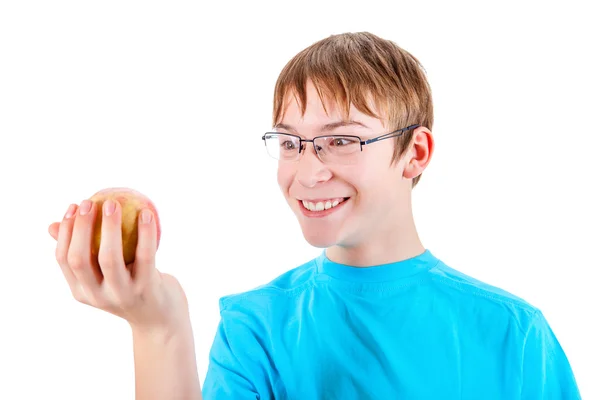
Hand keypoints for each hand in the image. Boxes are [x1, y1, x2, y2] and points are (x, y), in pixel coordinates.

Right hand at [48, 199, 190, 335]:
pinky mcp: (147, 289)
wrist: (162, 321)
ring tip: (113, 203)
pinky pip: (145, 256)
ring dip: (109, 227)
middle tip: (89, 202)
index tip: (72, 206)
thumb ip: (86, 251)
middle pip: (80, 259)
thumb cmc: (132, 288)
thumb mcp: (106, 274)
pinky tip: (147, 213)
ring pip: (109, 258)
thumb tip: (56, 223)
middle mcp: (98, 296)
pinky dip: (145, 233)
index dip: (65, 231)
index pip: (65, 259)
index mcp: (83, 291)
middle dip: (80, 227)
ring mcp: (123, 294)